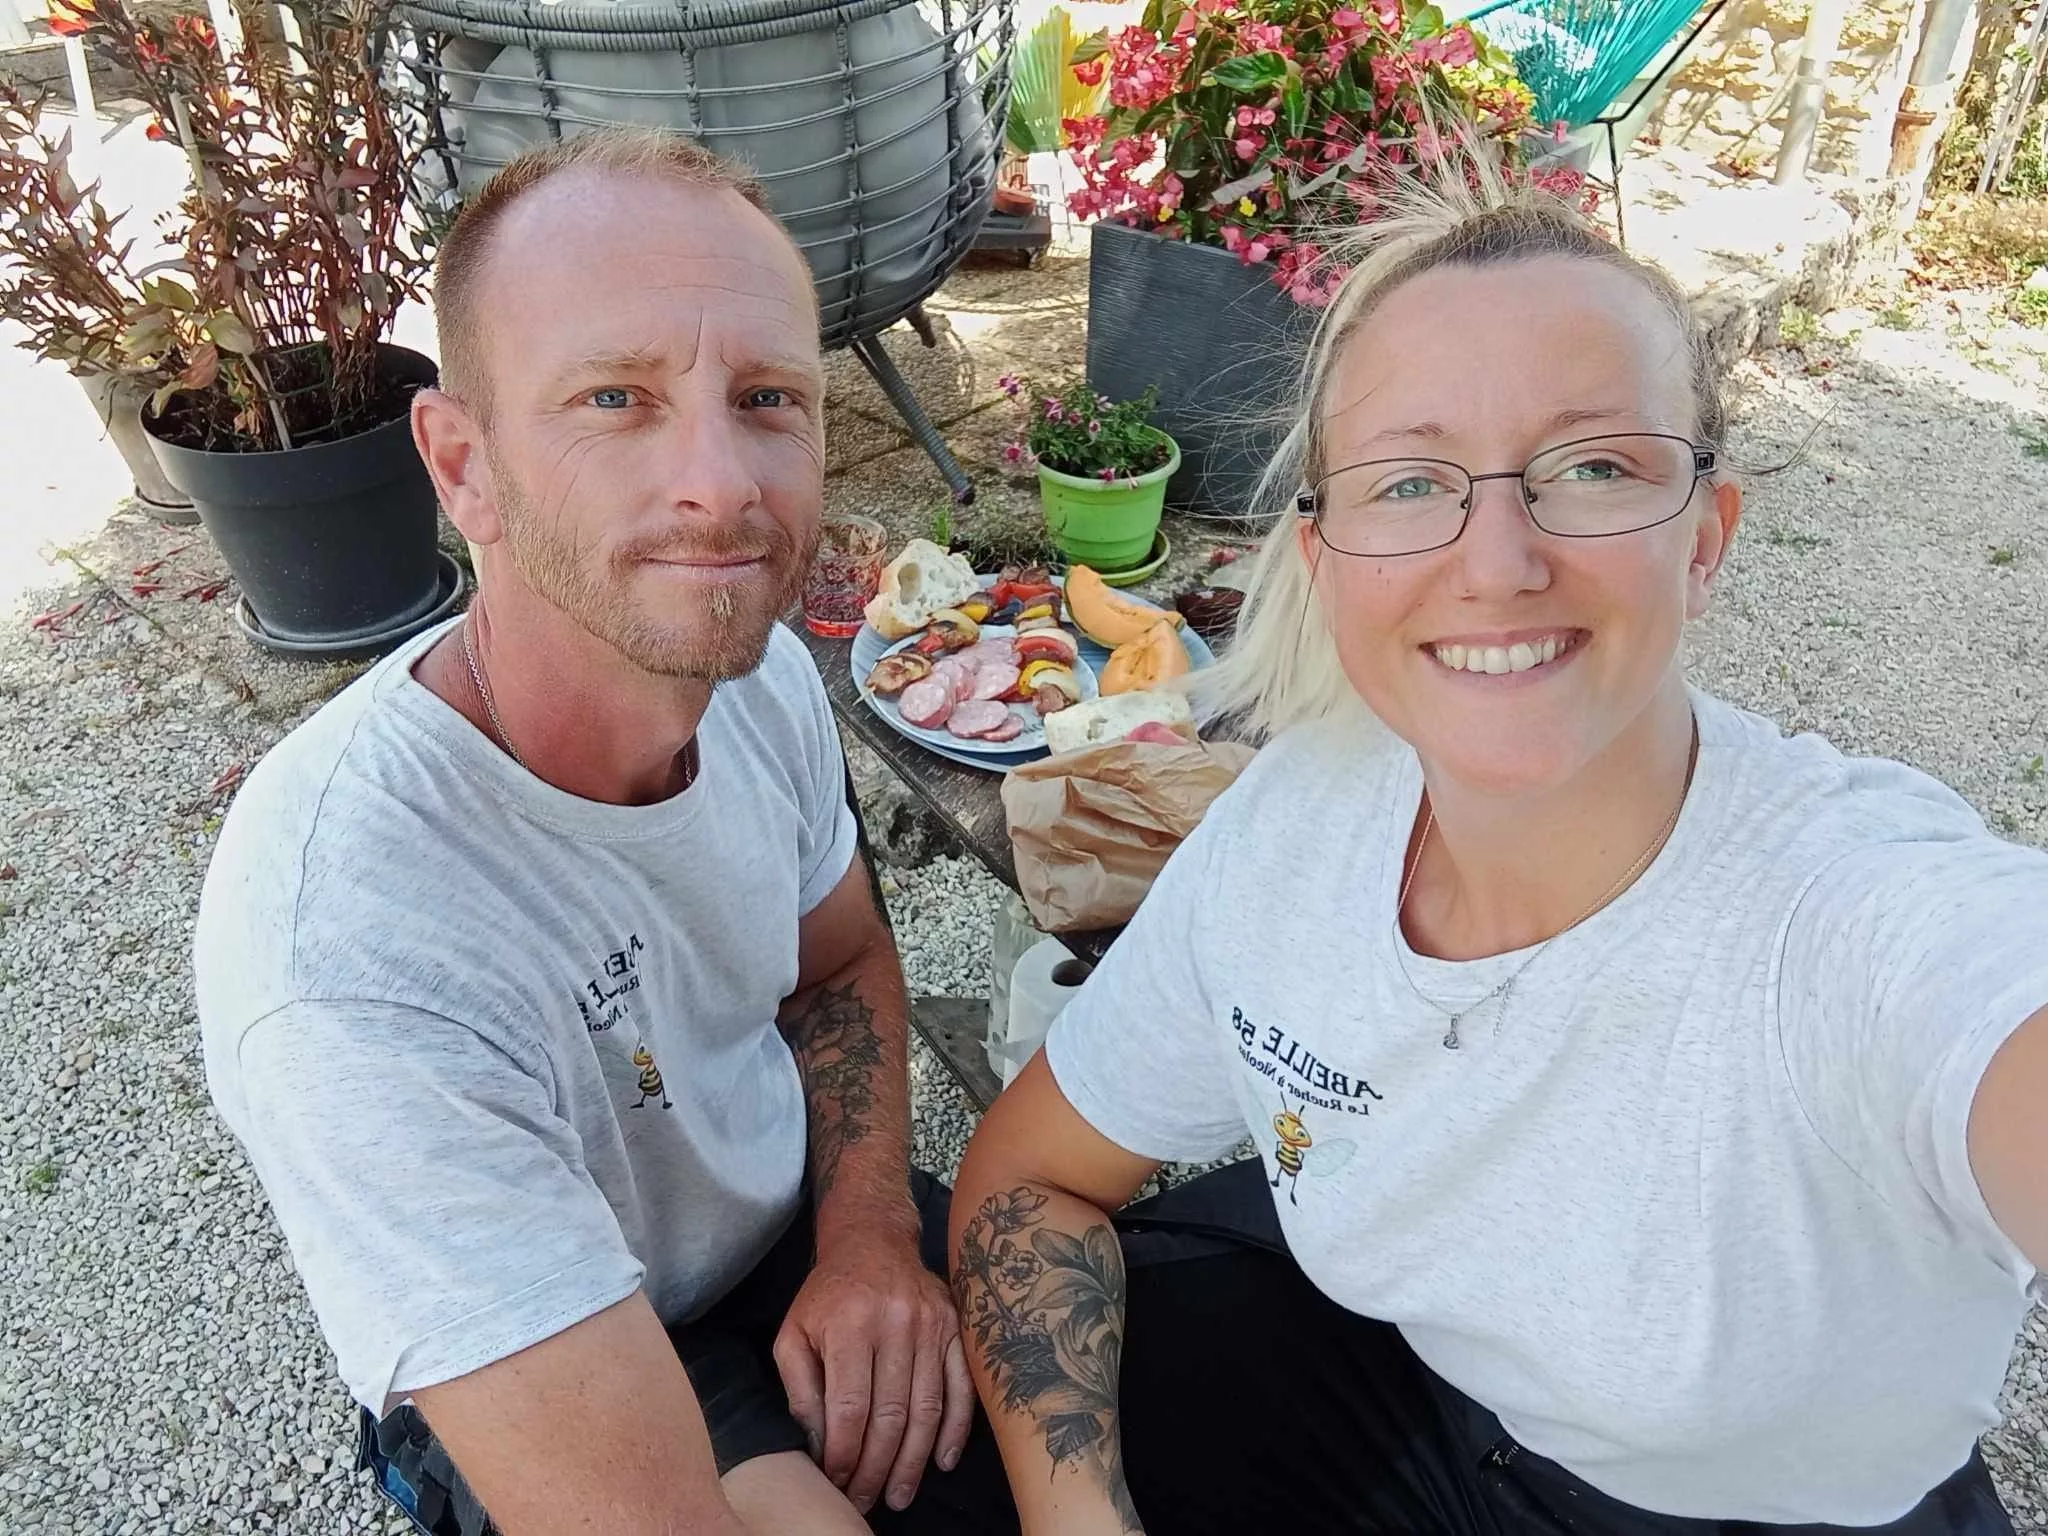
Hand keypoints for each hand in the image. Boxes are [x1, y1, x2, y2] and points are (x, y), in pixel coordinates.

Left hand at [773, 1230, 974, 1514]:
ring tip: (899, 1495)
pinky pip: (961, 1387)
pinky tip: (942, 1461)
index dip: (844, 1454)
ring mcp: (931, 1325)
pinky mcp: (956, 1328)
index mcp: (848, 1324)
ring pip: (926, 1408)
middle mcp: (894, 1323)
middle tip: (866, 1500)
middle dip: (876, 1468)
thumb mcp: (794, 1334)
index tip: (837, 1484)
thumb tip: (820, 1445)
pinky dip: (955, 1429)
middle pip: (890, 1415)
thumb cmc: (827, 1296)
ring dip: (913, 1461)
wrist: (873, 1242)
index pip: (849, 1407)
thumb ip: (800, 1390)